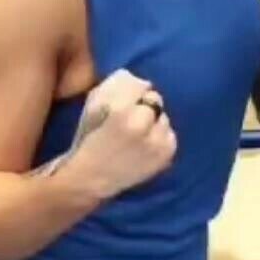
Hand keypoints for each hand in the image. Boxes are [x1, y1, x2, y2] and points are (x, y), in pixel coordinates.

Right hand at [67, 69, 176, 200]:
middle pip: (156, 101)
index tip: (128, 101)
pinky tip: (146, 146)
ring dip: (154, 123)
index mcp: (121, 111)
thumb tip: (141, 81)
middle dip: (145, 107)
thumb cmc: (89, 139)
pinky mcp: (165, 157)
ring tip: (139, 135)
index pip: (142, 86)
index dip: (135, 93)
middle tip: (132, 119)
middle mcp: (143, 125)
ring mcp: (157, 142)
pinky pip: (171, 137)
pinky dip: (161, 138)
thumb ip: (116, 88)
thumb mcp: (93, 106)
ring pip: (164, 119)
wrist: (92, 178)